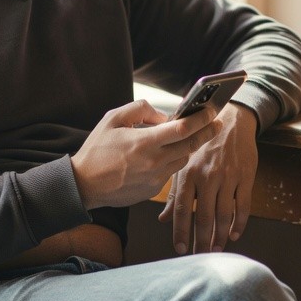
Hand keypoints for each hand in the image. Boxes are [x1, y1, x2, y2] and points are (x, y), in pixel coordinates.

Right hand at [72, 100, 220, 209]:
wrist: (84, 184)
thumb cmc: (96, 150)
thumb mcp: (112, 119)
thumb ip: (140, 110)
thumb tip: (164, 116)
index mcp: (145, 142)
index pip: (184, 129)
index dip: (201, 119)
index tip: (212, 111)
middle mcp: (154, 161)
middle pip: (191, 145)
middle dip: (207, 133)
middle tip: (216, 123)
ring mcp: (155, 178)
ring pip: (182, 160)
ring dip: (188, 147)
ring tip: (188, 137)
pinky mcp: (152, 190)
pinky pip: (170, 173)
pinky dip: (172, 161)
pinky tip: (165, 155)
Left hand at [159, 102, 258, 254]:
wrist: (231, 121)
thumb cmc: (203, 146)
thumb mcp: (184, 164)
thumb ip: (175, 194)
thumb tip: (163, 219)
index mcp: (188, 174)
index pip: (183, 209)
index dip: (181, 231)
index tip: (180, 249)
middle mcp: (207, 177)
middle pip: (204, 216)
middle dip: (202, 240)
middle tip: (200, 257)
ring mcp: (227, 177)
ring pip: (224, 214)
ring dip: (220, 236)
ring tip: (217, 250)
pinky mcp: (245, 176)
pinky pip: (243, 205)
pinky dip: (239, 223)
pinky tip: (235, 234)